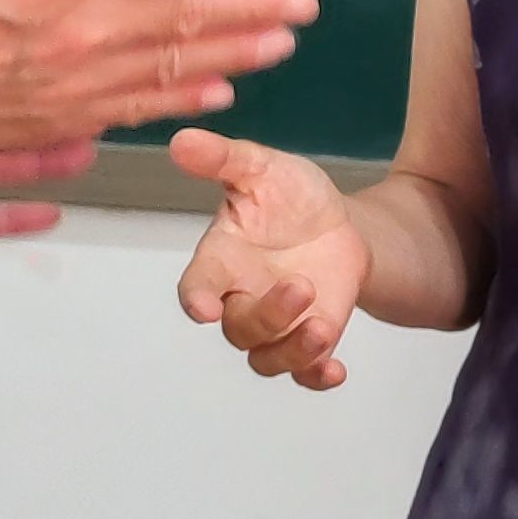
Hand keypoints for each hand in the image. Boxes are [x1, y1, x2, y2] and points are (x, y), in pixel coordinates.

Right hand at [0, 0, 310, 154]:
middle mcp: (77, 32)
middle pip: (183, 16)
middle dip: (252, 7)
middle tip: (304, 2)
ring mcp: (71, 85)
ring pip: (171, 69)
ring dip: (233, 54)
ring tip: (282, 44)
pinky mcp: (55, 122)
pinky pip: (135, 108)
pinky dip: (183, 97)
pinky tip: (216, 90)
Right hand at [168, 128, 372, 386]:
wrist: (336, 223)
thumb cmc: (289, 197)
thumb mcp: (262, 168)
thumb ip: (223, 159)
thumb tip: (181, 141)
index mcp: (221, 259)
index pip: (197, 287)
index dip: (197, 299)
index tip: (204, 306)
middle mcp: (241, 298)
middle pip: (238, 328)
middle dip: (268, 315)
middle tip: (302, 286)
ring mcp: (276, 325)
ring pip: (268, 358)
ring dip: (292, 350)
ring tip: (322, 327)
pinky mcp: (308, 339)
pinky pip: (304, 373)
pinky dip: (316, 377)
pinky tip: (336, 370)